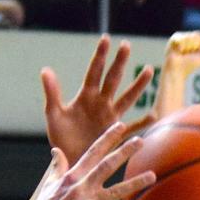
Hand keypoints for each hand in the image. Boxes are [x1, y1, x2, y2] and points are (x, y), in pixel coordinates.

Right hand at [23, 123, 154, 199]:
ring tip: (152, 175)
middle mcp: (82, 187)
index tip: (121, 126)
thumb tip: (56, 151)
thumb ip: (57, 167)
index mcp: (73, 176)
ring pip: (115, 191)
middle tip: (141, 141)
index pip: (93, 152)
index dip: (108, 138)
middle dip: (124, 152)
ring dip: (134, 183)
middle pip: (107, 166)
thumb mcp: (49, 184)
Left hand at [42, 35, 154, 166]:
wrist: (68, 160)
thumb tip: (45, 69)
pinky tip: (154, 116)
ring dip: (137, 86)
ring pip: (127, 98)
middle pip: (112, 79)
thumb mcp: (54, 115)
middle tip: (125, 45)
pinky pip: (132, 127)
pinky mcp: (116, 134)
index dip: (99, 56)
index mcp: (86, 96)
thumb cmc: (61, 137)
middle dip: (118, 63)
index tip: (105, 39)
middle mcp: (101, 103)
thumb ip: (52, 93)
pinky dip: (143, 122)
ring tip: (148, 70)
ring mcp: (110, 117)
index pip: (94, 72)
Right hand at [164, 30, 199, 72]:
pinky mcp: (173, 39)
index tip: (196, 54)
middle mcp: (189, 37)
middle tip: (188, 54)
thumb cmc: (189, 66)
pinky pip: (182, 39)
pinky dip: (181, 47)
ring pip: (190, 36)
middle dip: (195, 46)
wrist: (177, 72)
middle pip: (197, 34)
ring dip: (187, 47)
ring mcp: (181, 37)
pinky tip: (178, 51)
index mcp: (197, 40)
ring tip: (182, 53)